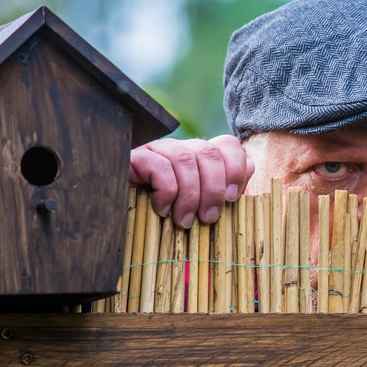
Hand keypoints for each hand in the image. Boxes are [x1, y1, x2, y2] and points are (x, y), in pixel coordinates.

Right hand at [129, 135, 254, 227]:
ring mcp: (156, 151)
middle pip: (209, 152)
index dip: (236, 167)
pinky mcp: (134, 159)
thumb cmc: (164, 218)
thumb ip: (226, 187)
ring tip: (186, 221)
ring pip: (185, 159)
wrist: (115, 219)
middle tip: (209, 218)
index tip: (233, 198)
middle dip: (214, 188)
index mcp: (198, 157)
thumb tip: (251, 166)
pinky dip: (167, 191)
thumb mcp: (199, 206)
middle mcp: (179, 148)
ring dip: (190, 195)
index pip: (226, 144)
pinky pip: (159, 166)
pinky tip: (163, 210)